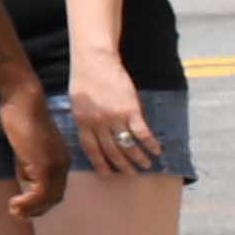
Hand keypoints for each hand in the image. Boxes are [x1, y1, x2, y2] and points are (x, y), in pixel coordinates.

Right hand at [0, 83, 71, 221]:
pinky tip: (13, 202)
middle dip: (36, 209)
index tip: (23, 206)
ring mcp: (56, 165)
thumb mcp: (27, 146)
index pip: (56, 189)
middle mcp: (63, 164)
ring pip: (48, 198)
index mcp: (61, 159)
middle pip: (55, 197)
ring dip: (30, 209)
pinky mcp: (45, 165)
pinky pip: (40, 193)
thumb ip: (29, 163)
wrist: (23, 100)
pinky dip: (28, 203)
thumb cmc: (21, 117)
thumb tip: (27, 179)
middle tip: (17, 213)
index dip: (40, 202)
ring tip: (14, 210)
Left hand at [72, 56, 158, 178]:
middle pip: (112, 151)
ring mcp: (114, 118)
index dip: (100, 163)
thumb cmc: (84, 79)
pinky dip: (150, 144)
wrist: (95, 60)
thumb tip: (93, 135)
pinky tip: (157, 151)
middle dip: (123, 166)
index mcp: (82, 122)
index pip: (92, 150)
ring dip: (138, 158)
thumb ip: (85, 120)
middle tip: (131, 174)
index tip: (108, 174)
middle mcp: (98, 124)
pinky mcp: (131, 110)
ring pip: (128, 146)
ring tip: (146, 165)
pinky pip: (142, 133)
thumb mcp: (77, 103)